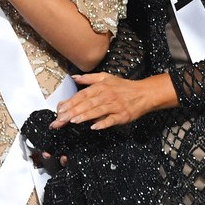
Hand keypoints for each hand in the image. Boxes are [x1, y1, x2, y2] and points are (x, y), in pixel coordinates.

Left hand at [52, 73, 174, 129]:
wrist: (144, 93)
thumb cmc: (123, 86)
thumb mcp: (106, 77)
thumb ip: (89, 78)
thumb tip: (74, 77)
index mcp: (100, 87)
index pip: (82, 95)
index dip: (70, 102)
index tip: (60, 109)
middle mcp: (106, 95)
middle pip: (87, 103)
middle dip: (73, 111)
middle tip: (61, 119)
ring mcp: (115, 106)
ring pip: (97, 111)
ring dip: (84, 116)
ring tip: (73, 121)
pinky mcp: (123, 116)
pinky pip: (111, 120)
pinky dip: (103, 123)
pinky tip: (94, 127)